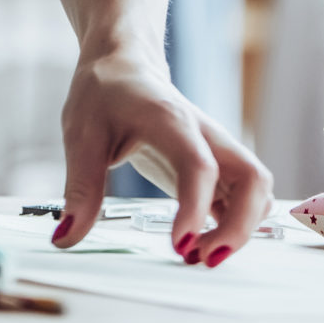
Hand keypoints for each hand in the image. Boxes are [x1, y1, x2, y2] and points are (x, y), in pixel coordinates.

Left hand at [52, 46, 270, 264]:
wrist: (123, 63)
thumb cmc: (104, 93)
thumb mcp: (80, 135)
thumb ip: (80, 189)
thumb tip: (67, 238)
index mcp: (170, 118)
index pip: (199, 164)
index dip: (196, 206)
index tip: (180, 244)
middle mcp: (206, 134)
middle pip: (252, 178)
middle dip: (239, 226)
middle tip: (200, 259)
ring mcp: (216, 150)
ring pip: (257, 189)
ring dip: (242, 227)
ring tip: (199, 256)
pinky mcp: (215, 167)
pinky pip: (244, 196)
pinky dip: (236, 224)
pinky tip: (204, 245)